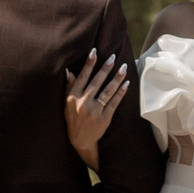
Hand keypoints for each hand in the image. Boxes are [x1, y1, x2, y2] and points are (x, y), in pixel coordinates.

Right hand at [64, 47, 130, 169]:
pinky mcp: (105, 118)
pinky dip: (121, 93)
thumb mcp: (66, 104)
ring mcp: (95, 111)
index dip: (89, 64)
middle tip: (113, 57)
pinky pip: (114, 103)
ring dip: (117, 78)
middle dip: (106, 68)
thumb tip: (70, 70)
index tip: (95, 52)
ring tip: (124, 68)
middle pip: (97, 82)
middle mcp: (83, 104)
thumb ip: (69, 87)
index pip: (82, 77)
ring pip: (108, 91)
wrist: (81, 140)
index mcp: (72, 98)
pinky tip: (126, 84)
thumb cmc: (73, 119)